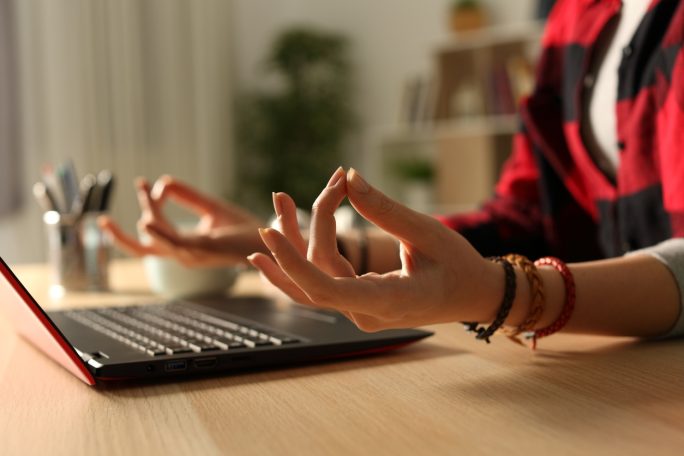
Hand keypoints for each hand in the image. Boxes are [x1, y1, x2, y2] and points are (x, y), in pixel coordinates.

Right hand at [99, 176, 264, 266]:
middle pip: (141, 245)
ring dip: (147, 215)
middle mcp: (183, 253)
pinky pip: (173, 243)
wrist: (271, 240)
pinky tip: (145, 219)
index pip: (152, 230)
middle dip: (120, 232)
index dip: (145, 206)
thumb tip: (163, 182)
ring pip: (153, 241)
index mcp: (184, 246)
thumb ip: (187, 196)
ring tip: (144, 190)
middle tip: (106, 216)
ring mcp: (191, 254)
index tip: (145, 183)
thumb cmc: (242, 228)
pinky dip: (158, 233)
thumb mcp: (211, 208)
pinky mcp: (203, 250)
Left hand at [249, 168, 501, 330]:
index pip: (328, 290)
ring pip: (310, 283)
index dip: (294, 263)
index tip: (269, 234)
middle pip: (315, 276)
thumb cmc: (457, 264)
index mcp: (389, 301)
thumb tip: (349, 178)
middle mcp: (366, 314)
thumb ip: (385, 209)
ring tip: (279, 201)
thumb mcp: (428, 232)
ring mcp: (358, 313)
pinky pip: (319, 284)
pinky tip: (267, 250)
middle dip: (297, 232)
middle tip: (289, 192)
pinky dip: (298, 262)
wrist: (472, 295)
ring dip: (290, 246)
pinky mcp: (355, 303)